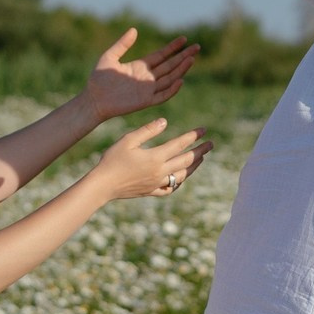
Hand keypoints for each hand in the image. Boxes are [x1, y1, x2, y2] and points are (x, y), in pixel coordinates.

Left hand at [85, 28, 199, 122]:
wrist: (93, 99)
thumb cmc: (98, 80)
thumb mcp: (109, 57)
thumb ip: (122, 44)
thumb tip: (134, 29)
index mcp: (140, 66)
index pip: (161, 55)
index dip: (173, 47)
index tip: (184, 39)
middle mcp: (147, 77)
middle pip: (170, 65)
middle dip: (183, 56)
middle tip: (197, 47)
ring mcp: (147, 89)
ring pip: (169, 79)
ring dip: (181, 69)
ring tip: (191, 59)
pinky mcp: (145, 101)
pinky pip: (162, 95)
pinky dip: (172, 89)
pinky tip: (180, 80)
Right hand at [94, 117, 212, 199]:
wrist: (103, 185)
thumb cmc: (112, 160)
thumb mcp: (128, 140)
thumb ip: (147, 130)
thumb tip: (165, 121)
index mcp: (155, 157)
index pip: (180, 144)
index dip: (193, 136)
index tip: (204, 130)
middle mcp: (160, 172)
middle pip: (186, 161)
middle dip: (200, 151)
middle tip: (210, 144)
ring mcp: (157, 184)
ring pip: (182, 176)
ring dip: (193, 166)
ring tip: (201, 159)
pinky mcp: (151, 192)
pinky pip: (171, 189)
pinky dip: (179, 182)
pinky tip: (181, 177)